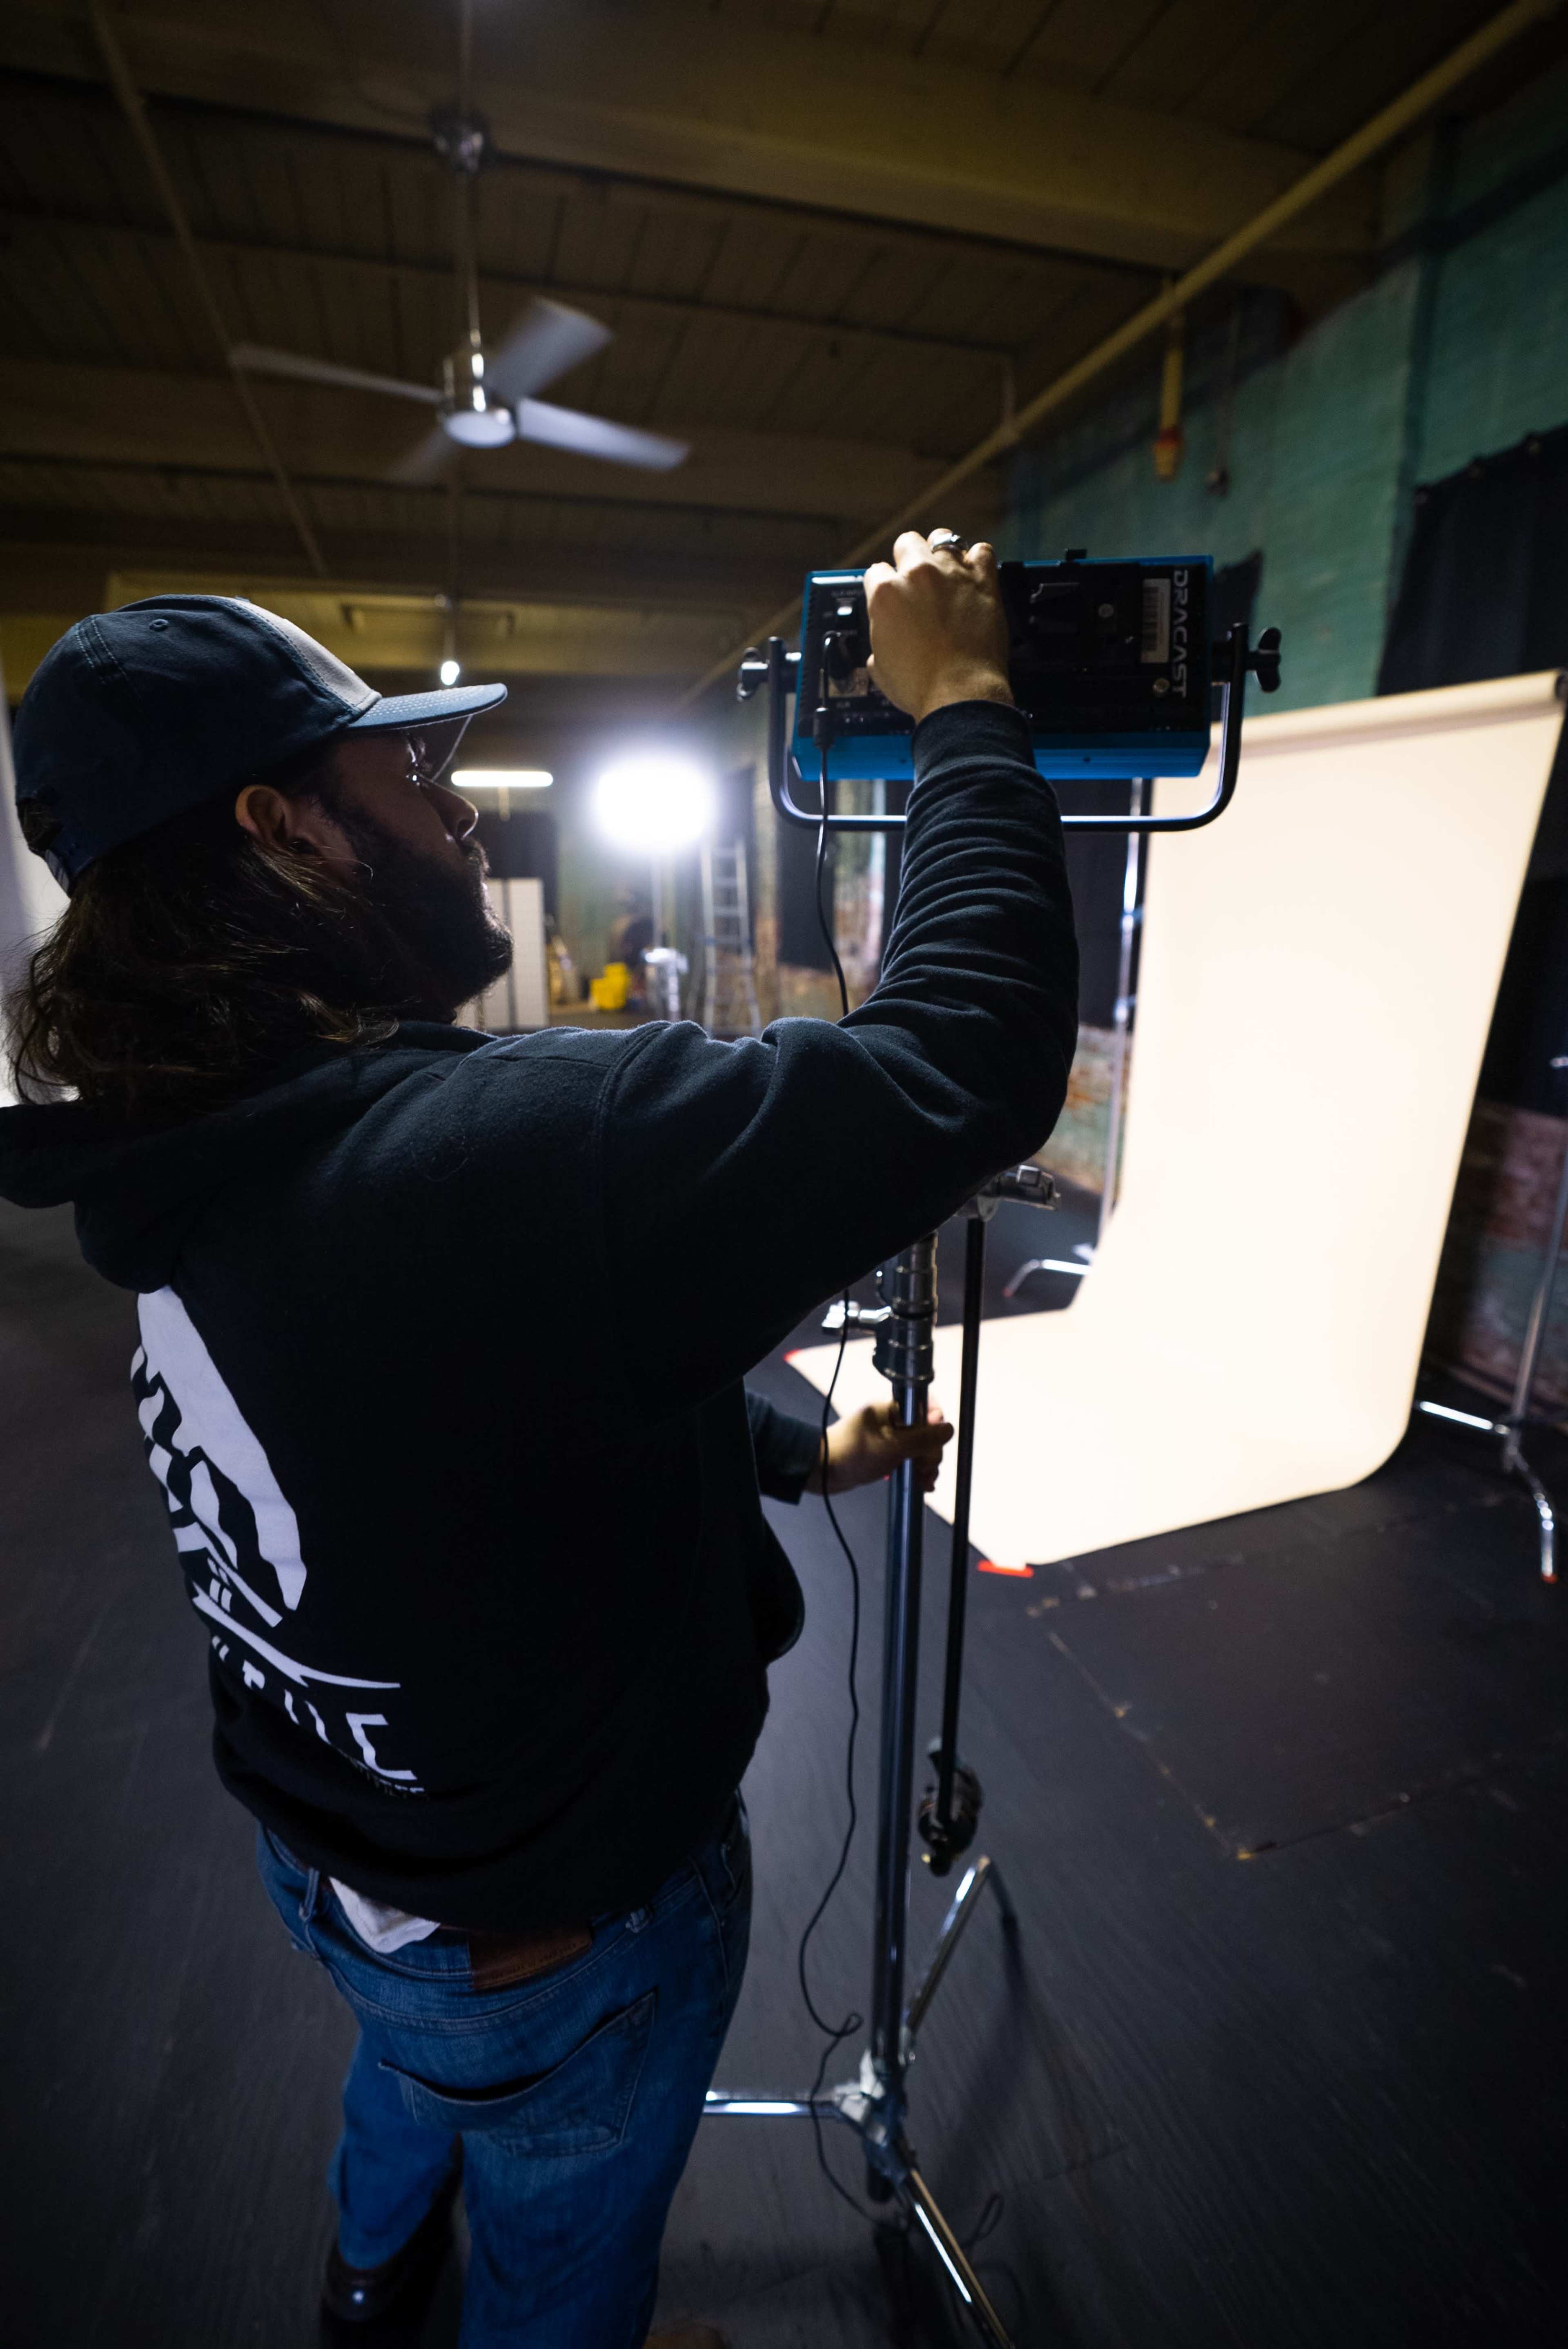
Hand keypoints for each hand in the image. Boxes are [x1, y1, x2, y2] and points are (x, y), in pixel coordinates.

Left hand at [806, 1401, 953, 1495]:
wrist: (823, 1473)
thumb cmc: (851, 1454)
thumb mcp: (891, 1447)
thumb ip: (921, 1438)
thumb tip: (949, 1429)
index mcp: (890, 1408)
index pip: (924, 1405)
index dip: (935, 1423)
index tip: (936, 1441)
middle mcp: (892, 1420)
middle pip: (927, 1430)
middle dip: (931, 1451)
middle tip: (924, 1468)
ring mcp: (891, 1438)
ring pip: (921, 1447)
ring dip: (926, 1464)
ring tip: (923, 1481)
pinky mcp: (888, 1454)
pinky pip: (911, 1459)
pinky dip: (917, 1471)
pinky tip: (921, 1485)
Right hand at [863, 531, 1013, 723]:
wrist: (960, 696)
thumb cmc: (921, 686)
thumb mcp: (880, 666)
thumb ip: (880, 636)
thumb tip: (886, 634)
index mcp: (885, 594)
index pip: (876, 573)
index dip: (884, 586)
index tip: (893, 597)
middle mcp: (916, 574)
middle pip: (907, 543)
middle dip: (908, 559)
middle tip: (916, 580)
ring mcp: (951, 573)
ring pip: (942, 538)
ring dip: (941, 553)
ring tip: (946, 572)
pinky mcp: (983, 580)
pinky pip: (982, 550)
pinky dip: (977, 560)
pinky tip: (974, 574)